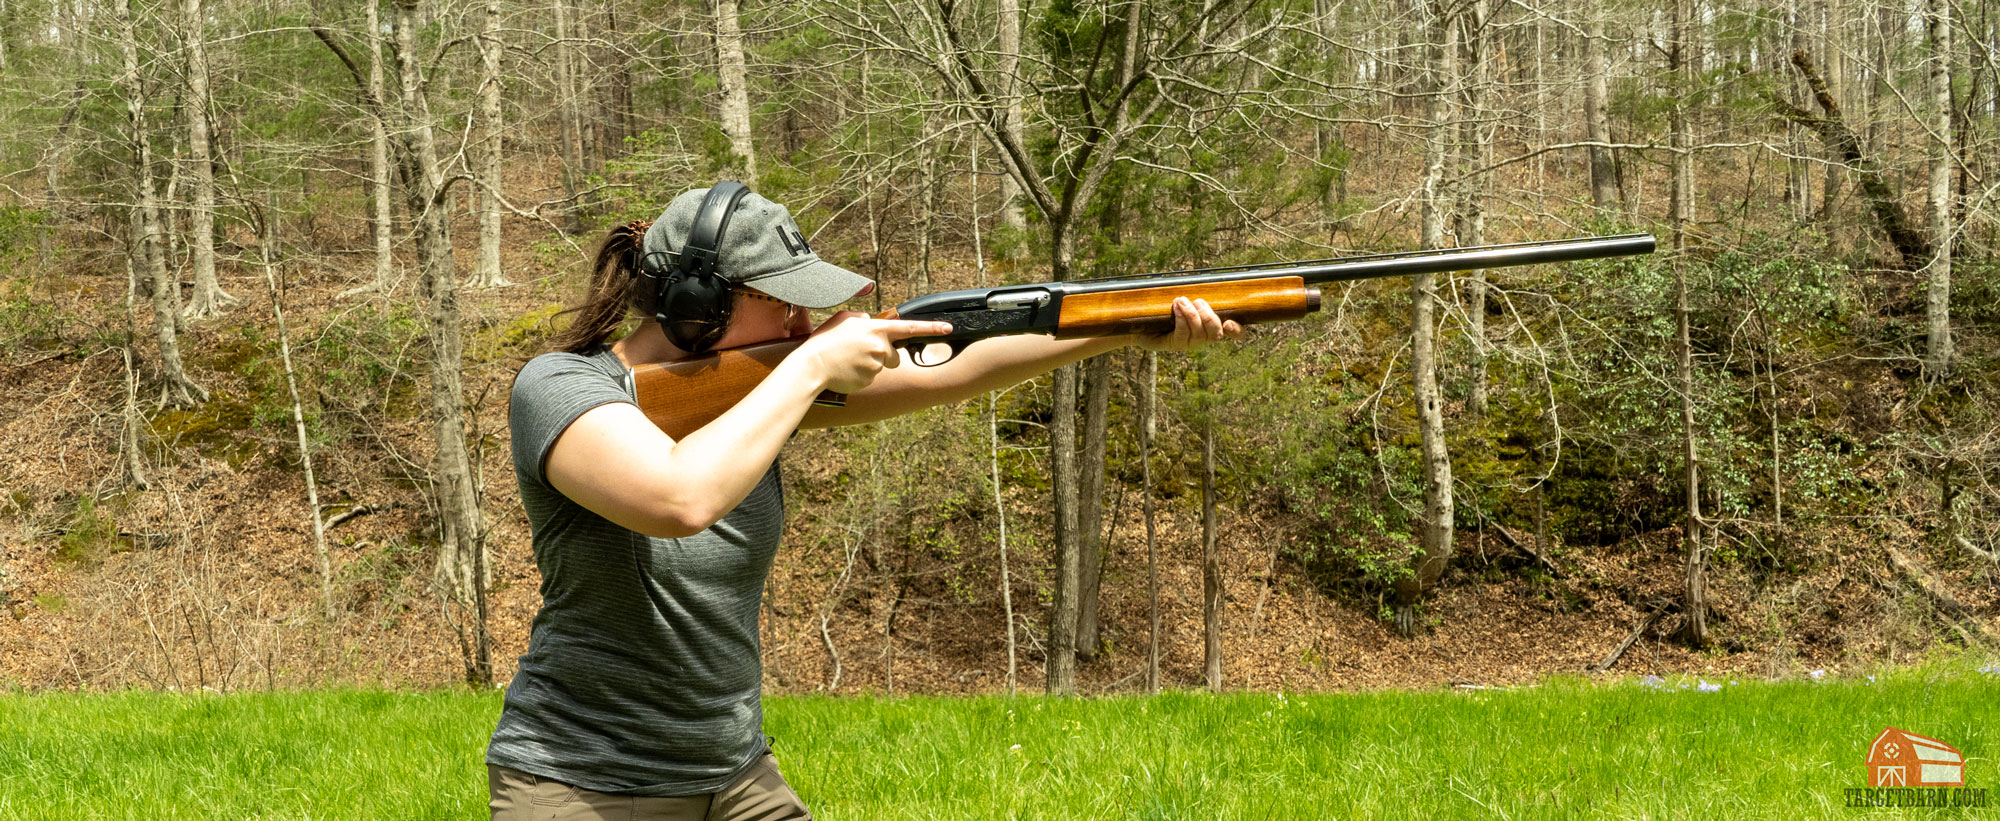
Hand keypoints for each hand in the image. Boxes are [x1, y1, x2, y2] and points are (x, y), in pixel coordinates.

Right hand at [799, 311, 953, 392]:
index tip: (948, 328)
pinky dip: (860, 376)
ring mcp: (876, 366)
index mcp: (876, 329)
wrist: (811, 365)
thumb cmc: (825, 340)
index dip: (931, 328)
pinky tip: (846, 371)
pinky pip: (871, 379)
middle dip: (883, 356)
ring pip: (881, 368)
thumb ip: (861, 318)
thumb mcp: (843, 319)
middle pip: (894, 356)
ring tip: (848, 361)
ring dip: (869, 365)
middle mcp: (880, 347)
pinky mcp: (869, 381)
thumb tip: (869, 322)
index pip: (910, 328)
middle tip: (859, 353)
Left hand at [1134, 297, 1245, 352]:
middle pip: (1216, 333)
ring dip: (1192, 315)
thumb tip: (1212, 279)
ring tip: (1182, 300)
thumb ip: (1199, 293)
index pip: (1235, 333)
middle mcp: (1203, 338)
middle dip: (1209, 316)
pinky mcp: (1174, 345)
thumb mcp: (1186, 297)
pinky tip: (1176, 308)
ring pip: (1199, 334)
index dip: (1237, 331)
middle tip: (1198, 301)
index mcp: (1211, 326)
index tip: (1228, 322)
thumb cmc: (1168, 305)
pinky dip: (1181, 319)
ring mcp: (1189, 343)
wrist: (1141, 319)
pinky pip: (1182, 334)